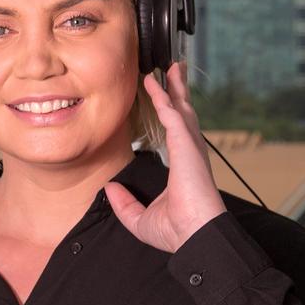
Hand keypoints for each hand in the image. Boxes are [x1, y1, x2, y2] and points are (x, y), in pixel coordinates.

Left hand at [105, 61, 225, 252]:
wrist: (195, 236)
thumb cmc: (178, 231)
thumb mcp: (140, 219)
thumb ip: (124, 203)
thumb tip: (110, 189)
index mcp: (183, 167)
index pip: (177, 132)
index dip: (171, 113)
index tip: (164, 99)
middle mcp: (190, 153)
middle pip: (184, 113)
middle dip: (178, 91)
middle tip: (172, 72)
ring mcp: (190, 147)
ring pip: (182, 108)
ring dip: (174, 87)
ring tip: (170, 68)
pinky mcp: (187, 145)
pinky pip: (172, 114)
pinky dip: (163, 97)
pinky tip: (153, 84)